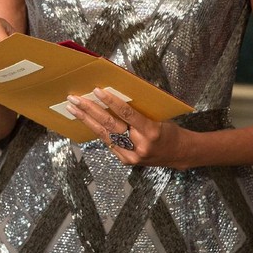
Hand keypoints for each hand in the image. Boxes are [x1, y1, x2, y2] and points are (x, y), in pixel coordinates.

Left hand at [65, 87, 191, 168]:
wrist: (179, 153)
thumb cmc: (169, 130)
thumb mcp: (159, 117)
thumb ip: (139, 110)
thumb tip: (116, 95)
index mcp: (151, 131)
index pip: (127, 114)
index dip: (111, 102)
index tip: (97, 91)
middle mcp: (140, 145)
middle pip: (110, 125)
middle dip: (90, 110)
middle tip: (75, 99)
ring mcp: (132, 156)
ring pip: (105, 135)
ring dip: (87, 120)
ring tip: (74, 109)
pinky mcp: (126, 161)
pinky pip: (109, 143)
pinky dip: (98, 131)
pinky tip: (87, 121)